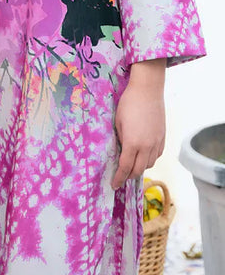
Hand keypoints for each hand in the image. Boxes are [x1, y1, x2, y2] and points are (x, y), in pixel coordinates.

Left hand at [111, 59, 165, 189]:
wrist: (148, 90)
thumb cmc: (128, 103)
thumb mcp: (118, 122)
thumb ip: (121, 140)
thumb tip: (121, 151)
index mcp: (132, 144)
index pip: (125, 168)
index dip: (119, 178)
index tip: (114, 185)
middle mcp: (146, 146)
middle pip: (138, 170)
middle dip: (129, 176)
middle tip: (121, 177)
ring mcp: (156, 142)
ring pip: (149, 164)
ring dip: (140, 168)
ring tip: (132, 166)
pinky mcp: (163, 137)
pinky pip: (157, 155)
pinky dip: (150, 159)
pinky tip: (144, 156)